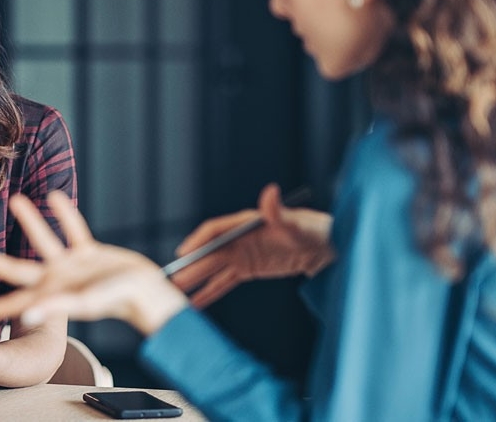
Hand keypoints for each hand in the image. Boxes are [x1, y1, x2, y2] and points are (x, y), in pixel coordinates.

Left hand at [0, 191, 188, 335]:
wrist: (147, 292)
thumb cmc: (119, 302)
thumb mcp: (86, 303)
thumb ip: (57, 306)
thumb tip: (27, 314)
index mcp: (52, 296)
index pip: (16, 301)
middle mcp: (57, 280)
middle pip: (17, 268)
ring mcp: (73, 266)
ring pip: (45, 240)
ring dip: (31, 221)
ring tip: (15, 199)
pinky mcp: (90, 253)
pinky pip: (74, 230)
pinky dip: (65, 214)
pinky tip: (54, 196)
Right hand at [170, 183, 333, 307]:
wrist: (323, 248)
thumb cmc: (311, 230)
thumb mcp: (296, 224)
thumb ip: (279, 213)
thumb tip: (270, 192)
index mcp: (245, 224)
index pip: (215, 231)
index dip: (198, 241)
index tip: (184, 254)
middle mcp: (238, 238)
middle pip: (209, 253)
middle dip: (190, 266)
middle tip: (171, 281)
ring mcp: (241, 255)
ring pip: (212, 269)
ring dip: (195, 280)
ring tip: (176, 294)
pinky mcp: (247, 270)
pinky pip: (223, 282)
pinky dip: (209, 292)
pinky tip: (196, 303)